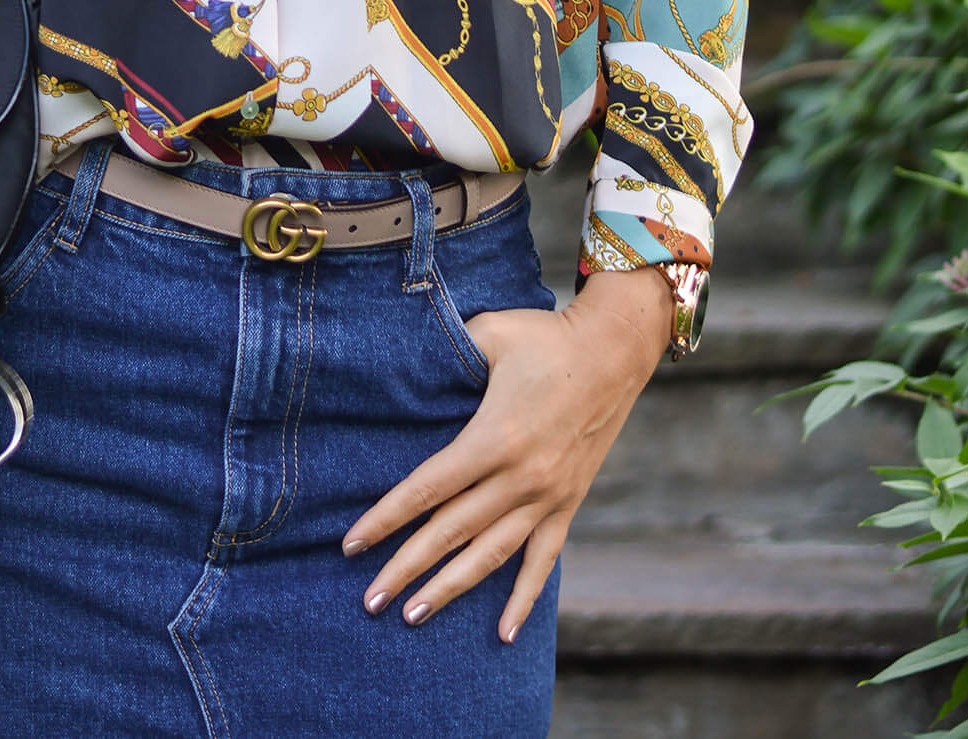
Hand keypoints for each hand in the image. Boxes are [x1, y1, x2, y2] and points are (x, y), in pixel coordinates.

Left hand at [341, 266, 673, 639]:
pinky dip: (524, 598)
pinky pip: (543, 560)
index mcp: (493, 437)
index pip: (426, 489)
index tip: (352, 544)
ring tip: (414, 616)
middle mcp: (520, 477)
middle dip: (406, 568)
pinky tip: (503, 633)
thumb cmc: (545, 335)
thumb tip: (406, 364)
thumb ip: (447, 353)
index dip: (386, 519)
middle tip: (370, 600)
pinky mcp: (569, 503)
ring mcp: (547, 496)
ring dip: (451, 588)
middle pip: (450, 532)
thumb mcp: (490, 333)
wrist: (615, 351)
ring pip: (490, 555)